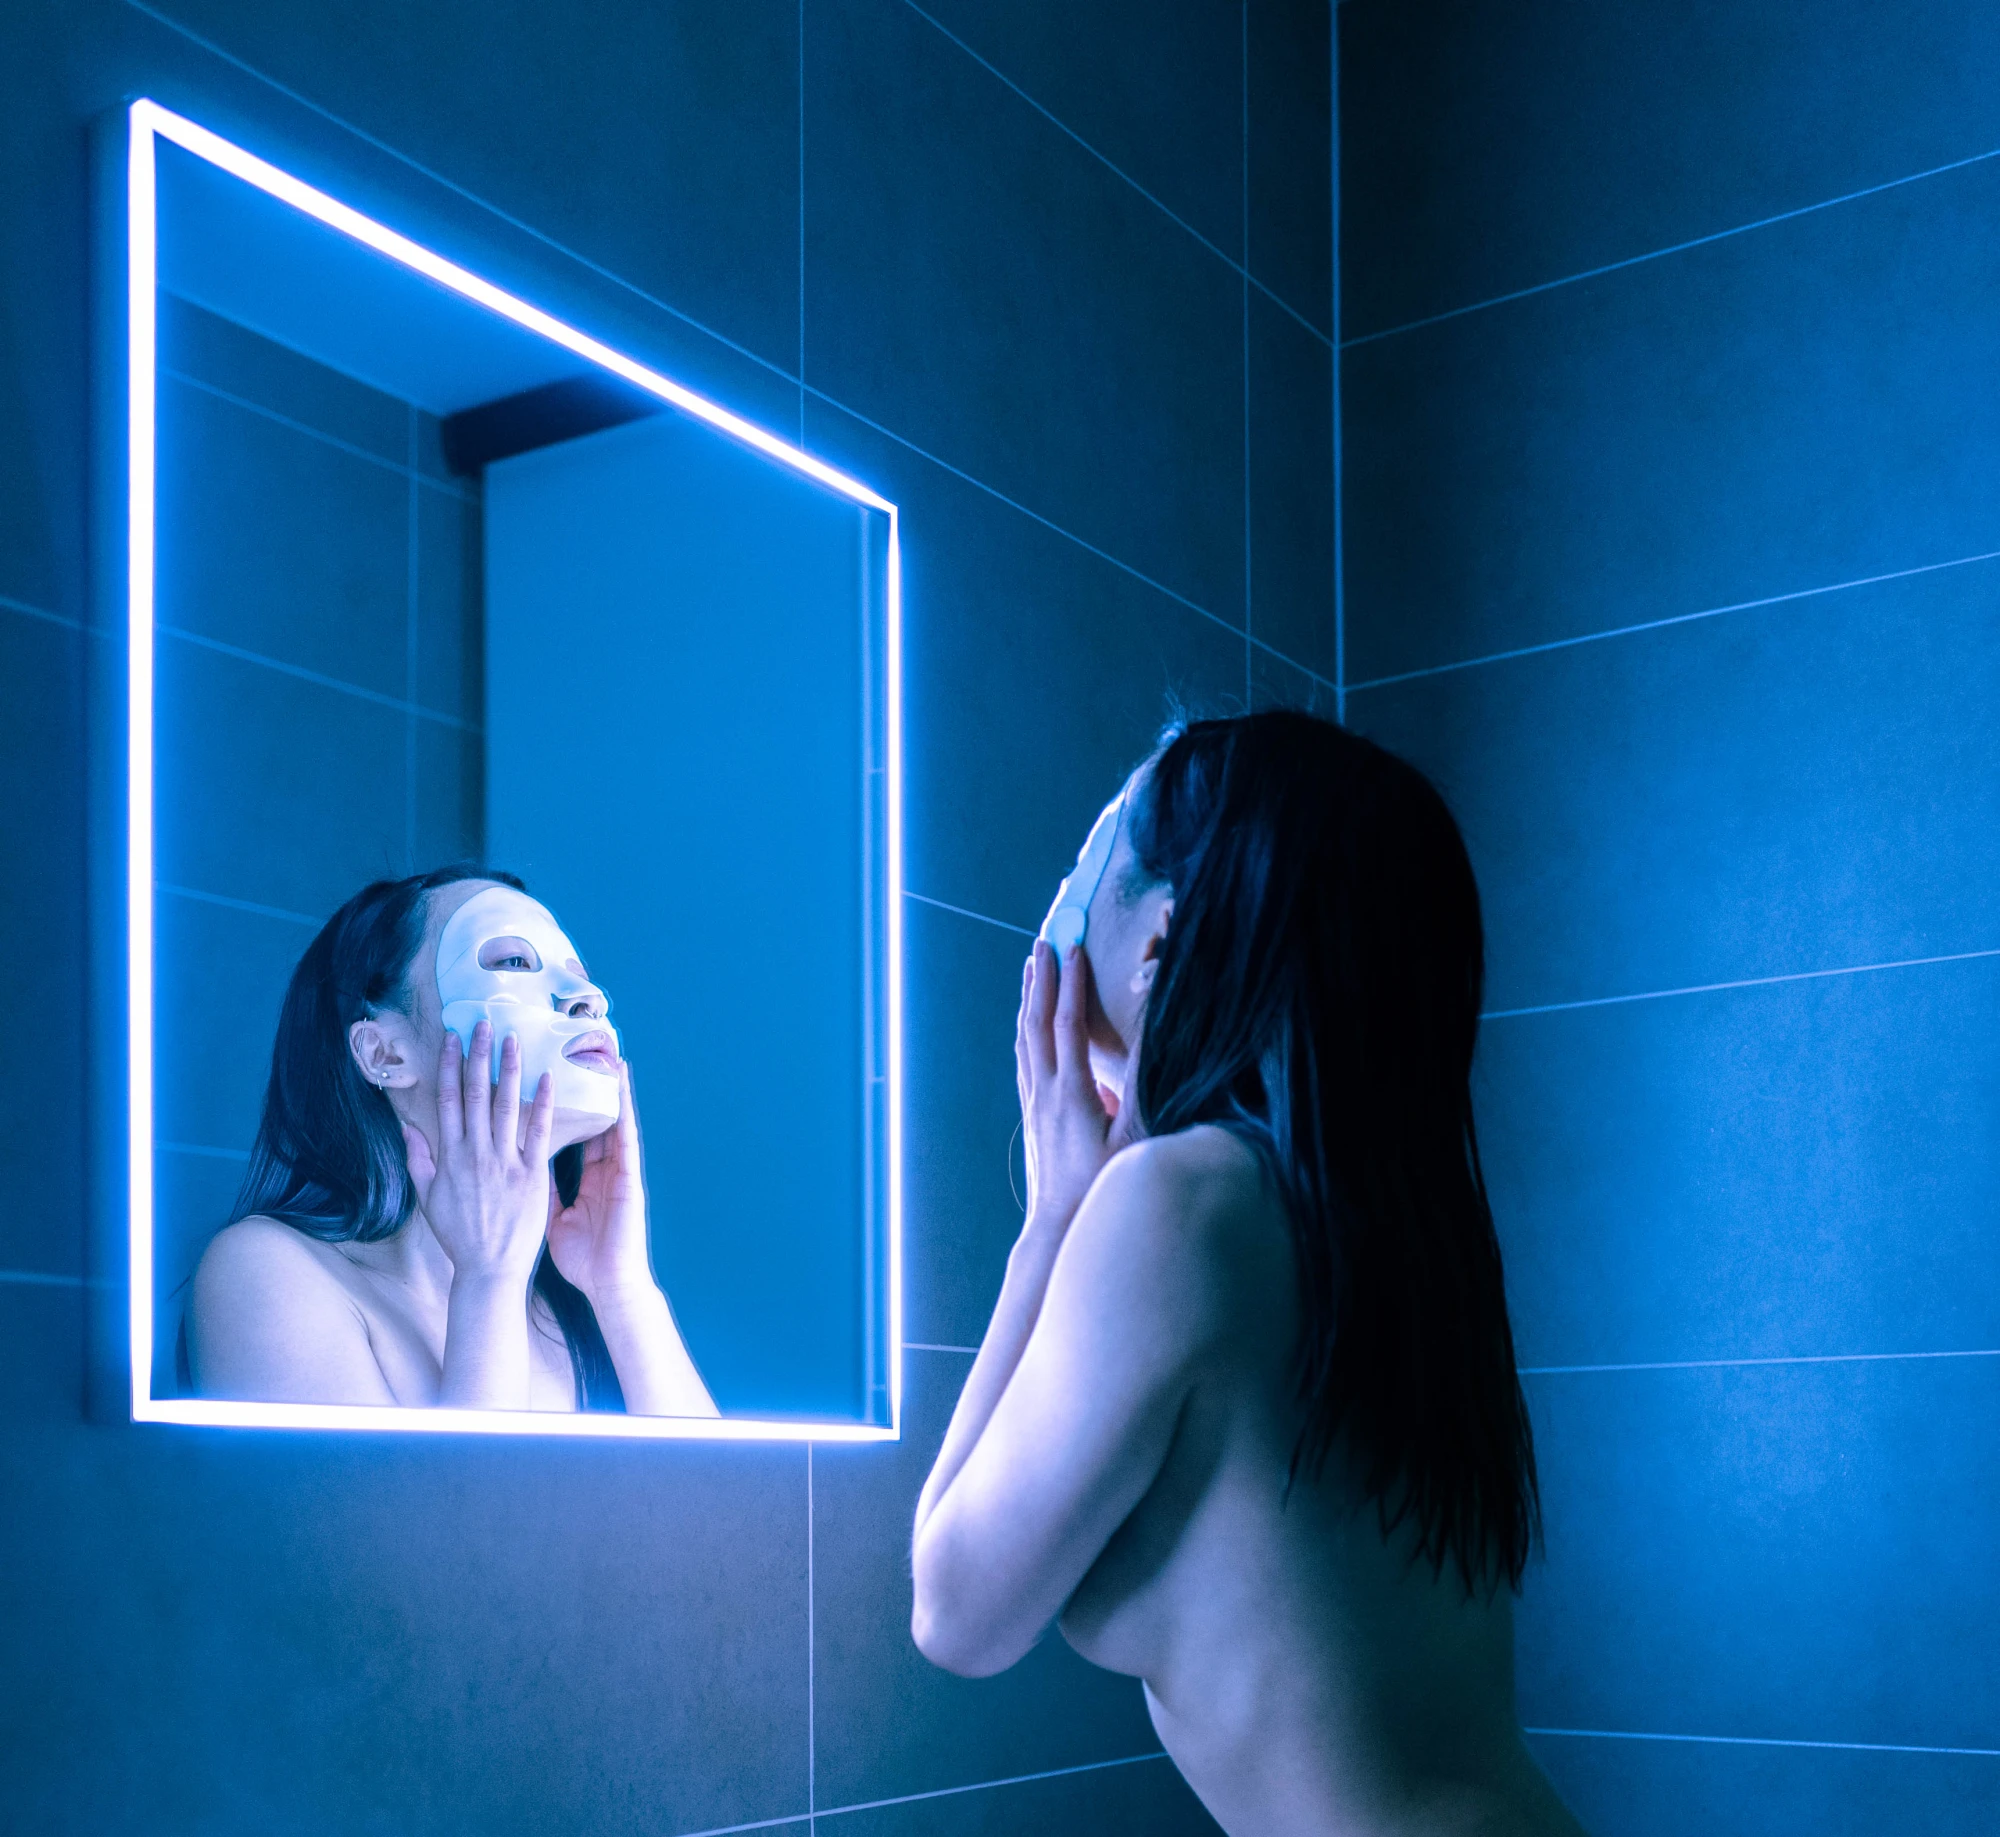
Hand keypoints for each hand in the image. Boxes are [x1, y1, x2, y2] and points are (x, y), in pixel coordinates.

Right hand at [404, 1021, 554, 1285]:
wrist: (489, 1269)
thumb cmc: (460, 1235)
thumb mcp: (429, 1198)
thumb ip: (419, 1159)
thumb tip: (407, 1126)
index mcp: (450, 1156)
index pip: (447, 1100)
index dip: (449, 1065)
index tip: (453, 1038)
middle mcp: (475, 1153)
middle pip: (474, 1094)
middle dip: (478, 1056)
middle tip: (483, 1022)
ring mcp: (504, 1162)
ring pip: (506, 1106)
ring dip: (508, 1069)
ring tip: (513, 1038)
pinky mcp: (532, 1174)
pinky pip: (538, 1133)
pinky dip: (542, 1104)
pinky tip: (547, 1077)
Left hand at [546, 1059, 656, 1304]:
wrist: (610, 1284)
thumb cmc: (585, 1260)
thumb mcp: (555, 1220)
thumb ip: (542, 1192)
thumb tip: (520, 1173)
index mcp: (588, 1179)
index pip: (576, 1135)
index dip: (568, 1108)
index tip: (556, 1081)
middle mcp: (605, 1169)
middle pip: (597, 1121)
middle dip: (591, 1090)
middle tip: (584, 1057)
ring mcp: (619, 1171)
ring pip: (615, 1121)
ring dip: (613, 1091)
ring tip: (609, 1059)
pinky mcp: (630, 1176)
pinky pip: (626, 1138)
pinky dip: (624, 1112)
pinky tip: (622, 1090)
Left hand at [1015, 940, 1116, 1237]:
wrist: (1060, 1226)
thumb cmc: (1103, 1187)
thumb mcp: (1133, 1138)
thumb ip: (1139, 1087)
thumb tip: (1147, 1042)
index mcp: (1071, 1092)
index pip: (1069, 1024)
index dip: (1073, 984)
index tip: (1075, 949)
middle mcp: (1045, 1092)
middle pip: (1037, 1022)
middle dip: (1041, 979)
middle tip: (1044, 941)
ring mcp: (1035, 1103)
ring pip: (1026, 1038)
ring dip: (1029, 999)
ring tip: (1031, 968)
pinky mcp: (1033, 1115)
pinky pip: (1026, 1059)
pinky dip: (1028, 1029)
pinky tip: (1030, 1023)